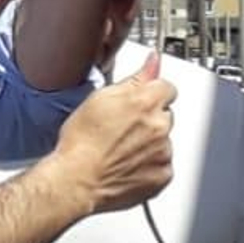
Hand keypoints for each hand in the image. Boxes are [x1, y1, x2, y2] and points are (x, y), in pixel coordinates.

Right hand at [56, 57, 175, 215]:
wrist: (77, 180)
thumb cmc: (82, 142)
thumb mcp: (101, 97)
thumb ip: (135, 78)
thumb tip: (153, 61)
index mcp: (146, 101)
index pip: (166, 87)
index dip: (151, 93)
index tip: (141, 101)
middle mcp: (160, 126)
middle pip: (166, 114)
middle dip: (150, 119)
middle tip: (124, 129)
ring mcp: (163, 152)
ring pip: (164, 140)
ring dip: (150, 143)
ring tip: (122, 151)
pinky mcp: (162, 176)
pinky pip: (163, 165)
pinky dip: (151, 165)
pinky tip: (129, 166)